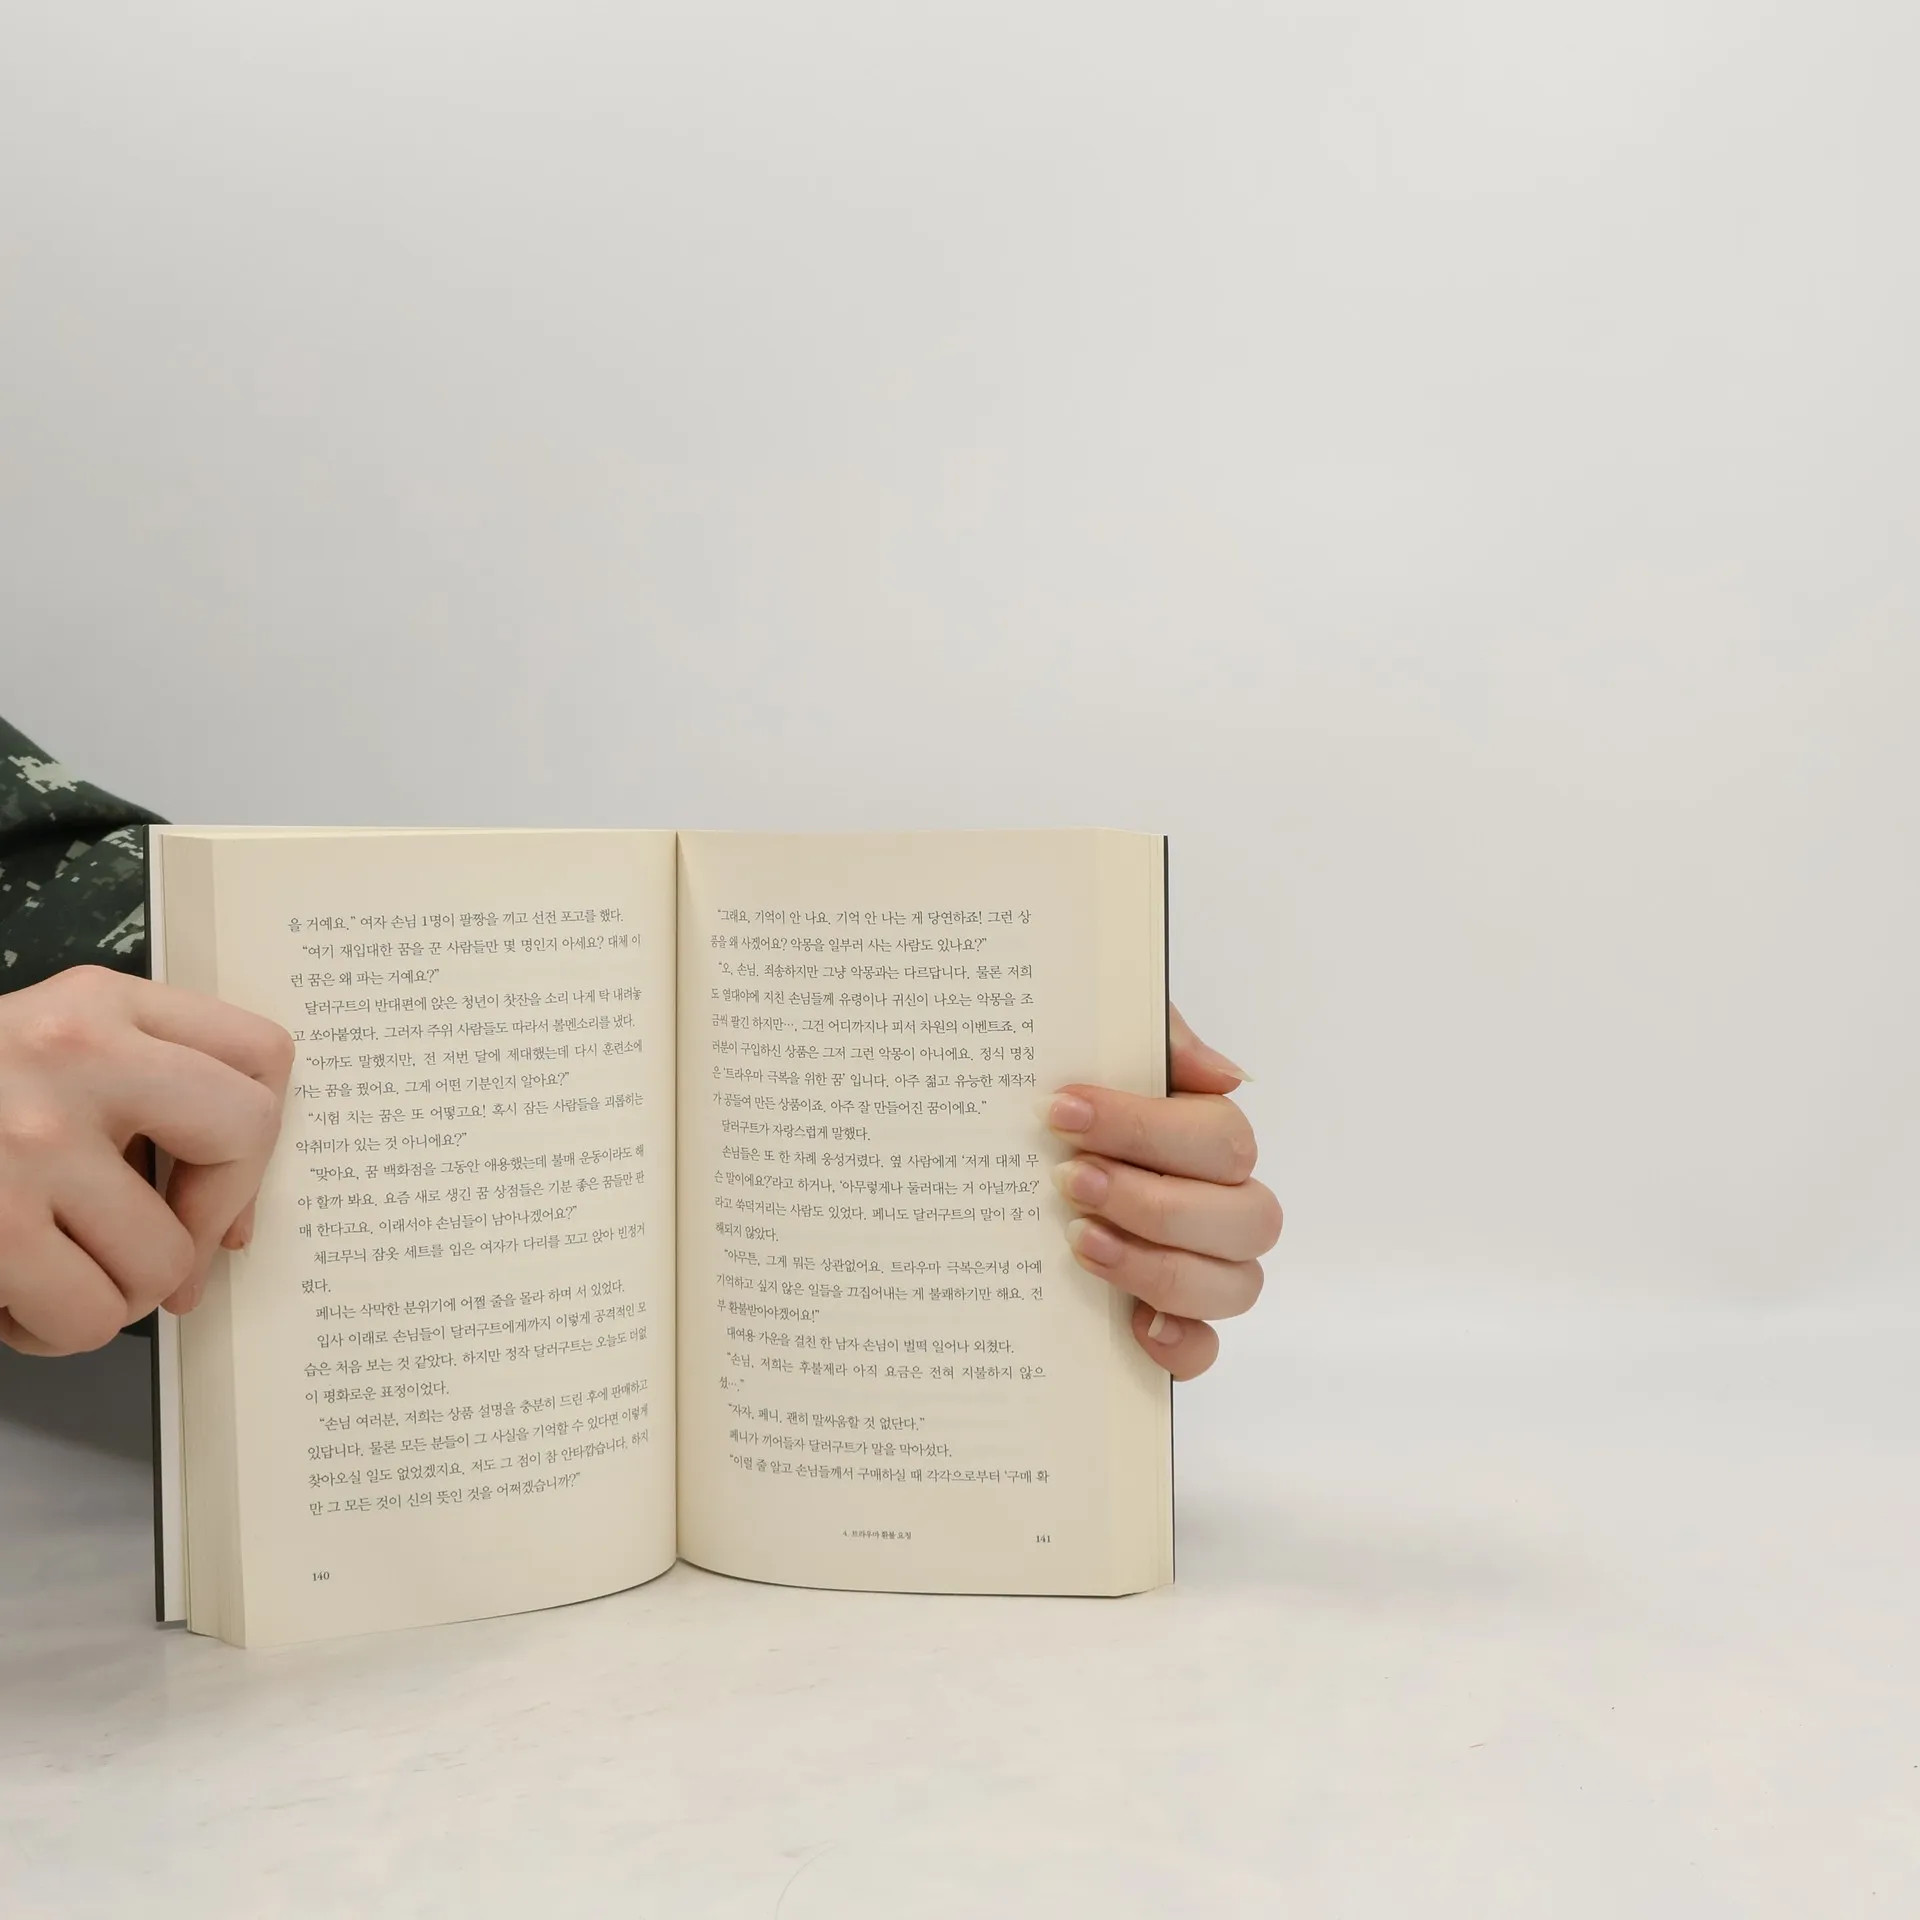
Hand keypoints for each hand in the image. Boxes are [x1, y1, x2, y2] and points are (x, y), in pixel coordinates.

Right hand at [0, 966, 294, 1355]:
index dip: (256, 1138)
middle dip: (211, 1216)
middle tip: (158, 1247)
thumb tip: (229, 1231)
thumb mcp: (42, 1062)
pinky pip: (89, 1316)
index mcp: (94, 1004)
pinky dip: (51, 1330)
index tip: (219, 1187)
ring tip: (46, 1269)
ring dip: (113, 1291)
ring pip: (163, 1259)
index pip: (260, 1051)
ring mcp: (29, 1139)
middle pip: (245, 1134)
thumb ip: (140, 1106)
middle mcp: (71, 1053)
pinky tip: (8, 1295)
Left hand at [1041, 1007, 1279, 1379]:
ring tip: (1076, 1240)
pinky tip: (1132, 1325)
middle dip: (1152, 1201)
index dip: (1143, 1127)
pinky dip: (1179, 1344)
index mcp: (1214, 1139)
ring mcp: (1208, 1269)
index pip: (1219, 1139)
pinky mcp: (1174, 1324)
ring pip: (1236, 1285)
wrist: (1012, 1148)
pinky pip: (1205, 1349)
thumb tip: (1226, 1076)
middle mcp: (1226, 1207)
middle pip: (1245, 1217)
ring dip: (1157, 1264)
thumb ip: (1162, 1042)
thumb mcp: (1103, 1043)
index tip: (1061, 1111)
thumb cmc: (1071, 1099)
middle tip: (1068, 1179)